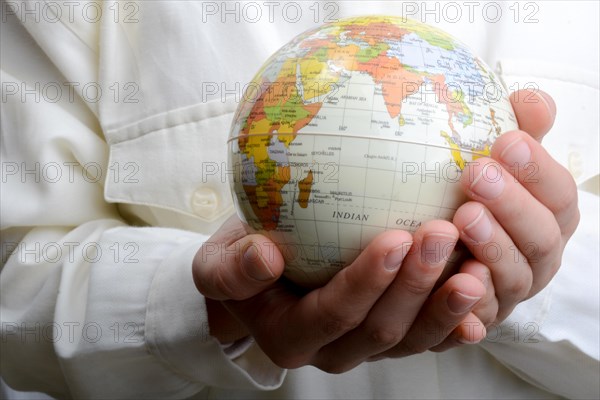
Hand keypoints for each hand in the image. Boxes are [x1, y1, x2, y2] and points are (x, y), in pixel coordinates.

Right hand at [193, 215, 485, 372]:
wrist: (260, 276)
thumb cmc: (239, 261)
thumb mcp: (216, 264)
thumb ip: (231, 269)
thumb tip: (264, 256)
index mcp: (291, 336)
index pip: (334, 313)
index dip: (366, 282)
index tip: (394, 237)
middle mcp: (333, 350)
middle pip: (382, 328)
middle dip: (415, 285)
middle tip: (442, 234)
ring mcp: (368, 346)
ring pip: (414, 338)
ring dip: (446, 304)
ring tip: (476, 266)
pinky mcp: (394, 336)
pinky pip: (431, 337)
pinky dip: (459, 319)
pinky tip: (481, 293)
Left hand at [431, 89, 579, 350]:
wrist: (455, 254)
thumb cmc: (481, 198)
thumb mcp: (501, 165)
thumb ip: (521, 133)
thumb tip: (528, 98)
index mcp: (551, 217)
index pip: (558, 194)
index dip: (537, 169)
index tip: (505, 142)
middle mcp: (539, 257)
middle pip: (540, 238)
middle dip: (512, 205)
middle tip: (477, 174)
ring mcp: (512, 291)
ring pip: (513, 278)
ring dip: (492, 249)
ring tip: (463, 217)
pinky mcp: (482, 318)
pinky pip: (481, 319)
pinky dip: (472, 307)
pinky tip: (455, 283)